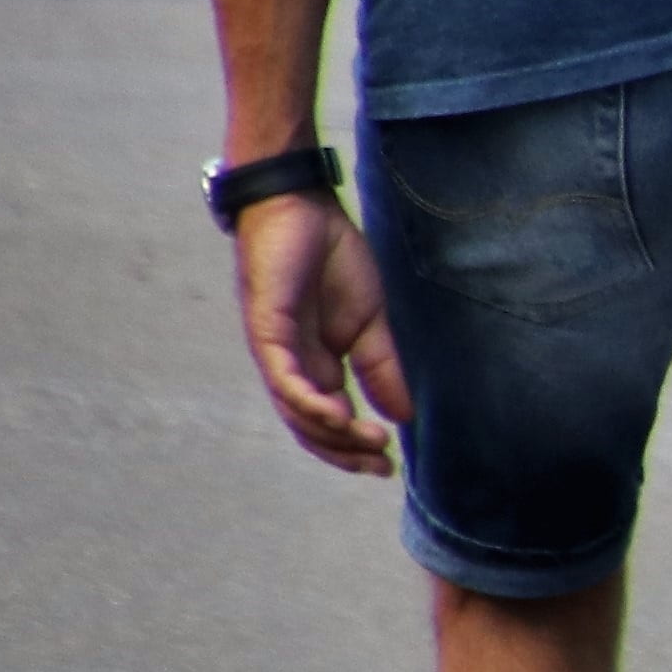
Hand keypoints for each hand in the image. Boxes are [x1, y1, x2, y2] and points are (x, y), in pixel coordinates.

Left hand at [233, 194, 412, 474]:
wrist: (302, 205)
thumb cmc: (330, 256)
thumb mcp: (370, 321)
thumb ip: (381, 367)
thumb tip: (405, 416)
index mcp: (315, 364)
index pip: (328, 422)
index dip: (355, 448)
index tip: (389, 465)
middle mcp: (290, 367)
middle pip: (309, 428)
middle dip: (344, 452)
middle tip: (380, 466)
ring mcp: (275, 352)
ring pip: (295, 412)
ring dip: (332, 434)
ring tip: (371, 442)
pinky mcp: (267, 332)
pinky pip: (284, 380)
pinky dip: (309, 403)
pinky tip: (338, 415)